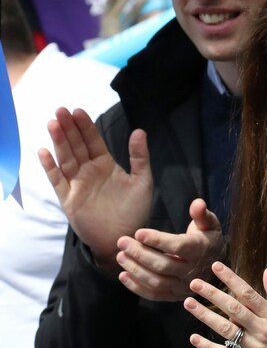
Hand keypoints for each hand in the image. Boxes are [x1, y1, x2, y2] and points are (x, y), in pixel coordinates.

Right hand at [38, 107, 152, 271]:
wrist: (125, 236)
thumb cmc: (135, 210)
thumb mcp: (142, 180)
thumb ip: (139, 156)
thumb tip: (139, 130)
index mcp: (105, 164)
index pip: (93, 141)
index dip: (85, 126)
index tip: (78, 111)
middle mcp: (89, 171)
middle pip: (76, 146)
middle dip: (69, 128)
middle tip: (61, 110)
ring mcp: (77, 184)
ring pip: (65, 159)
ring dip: (59, 142)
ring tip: (53, 124)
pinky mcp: (69, 199)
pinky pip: (57, 181)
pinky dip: (50, 167)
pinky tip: (43, 152)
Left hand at [116, 198, 224, 300]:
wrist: (217, 265)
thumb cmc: (208, 239)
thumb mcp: (209, 224)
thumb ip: (202, 214)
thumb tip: (198, 202)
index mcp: (200, 250)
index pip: (177, 247)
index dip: (157, 240)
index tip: (138, 232)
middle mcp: (192, 271)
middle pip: (162, 265)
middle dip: (139, 254)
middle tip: (122, 242)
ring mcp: (183, 286)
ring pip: (156, 281)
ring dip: (135, 270)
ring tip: (120, 256)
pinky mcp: (175, 296)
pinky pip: (154, 295)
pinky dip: (137, 288)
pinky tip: (123, 275)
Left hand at [184, 262, 266, 347]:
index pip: (248, 293)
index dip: (231, 278)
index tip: (216, 267)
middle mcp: (261, 330)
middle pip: (232, 308)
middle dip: (212, 294)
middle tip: (195, 283)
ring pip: (224, 329)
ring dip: (204, 315)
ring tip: (189, 303)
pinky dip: (207, 346)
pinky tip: (194, 337)